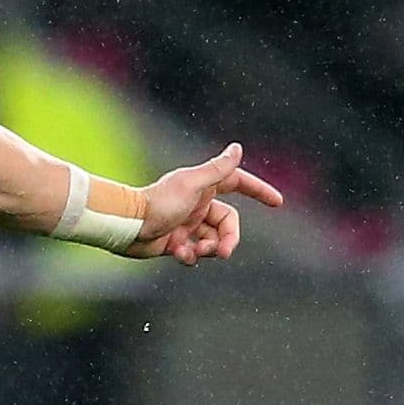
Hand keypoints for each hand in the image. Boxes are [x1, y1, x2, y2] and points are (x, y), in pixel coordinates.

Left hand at [127, 143, 284, 263]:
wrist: (126, 226)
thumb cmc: (158, 202)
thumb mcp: (193, 184)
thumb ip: (217, 169)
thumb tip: (237, 148)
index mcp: (203, 187)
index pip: (238, 183)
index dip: (258, 191)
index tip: (277, 202)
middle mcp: (197, 204)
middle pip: (228, 223)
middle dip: (228, 239)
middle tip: (222, 252)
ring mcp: (186, 224)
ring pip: (213, 240)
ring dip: (208, 249)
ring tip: (193, 251)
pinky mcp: (175, 242)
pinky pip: (194, 252)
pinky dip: (190, 256)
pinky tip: (178, 254)